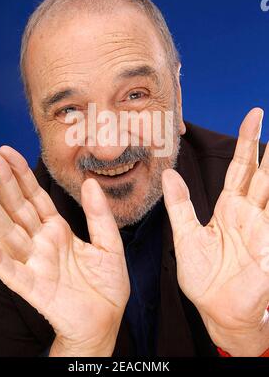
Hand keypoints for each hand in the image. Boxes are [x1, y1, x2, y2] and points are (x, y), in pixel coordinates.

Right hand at [0, 147, 129, 356]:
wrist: (107, 320)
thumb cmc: (106, 285)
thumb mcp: (109, 244)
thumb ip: (99, 215)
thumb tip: (91, 182)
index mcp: (58, 230)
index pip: (35, 197)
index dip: (21, 175)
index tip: (8, 151)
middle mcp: (41, 243)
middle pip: (18, 208)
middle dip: (4, 182)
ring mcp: (35, 264)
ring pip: (9, 234)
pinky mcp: (35, 288)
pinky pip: (12, 273)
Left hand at [162, 108, 268, 356]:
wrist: (217, 311)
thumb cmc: (203, 277)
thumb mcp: (185, 236)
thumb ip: (179, 205)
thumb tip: (168, 174)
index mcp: (229, 208)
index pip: (241, 167)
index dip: (247, 142)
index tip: (254, 116)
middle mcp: (250, 213)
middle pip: (263, 173)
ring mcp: (263, 228)